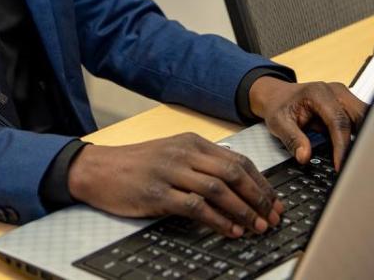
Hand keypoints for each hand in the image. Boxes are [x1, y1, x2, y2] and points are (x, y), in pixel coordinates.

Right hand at [68, 133, 282, 237]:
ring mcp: (171, 172)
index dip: (261, 183)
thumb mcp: (172, 153)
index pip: (238, 160)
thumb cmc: (136, 164)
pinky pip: (196, 207)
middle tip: (272, 216)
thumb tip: (236, 182)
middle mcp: (185, 153)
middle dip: (259, 197)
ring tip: (257, 227)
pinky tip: (230, 230)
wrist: (99, 170)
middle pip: (233, 173)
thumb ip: (201, 163)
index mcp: (192, 142)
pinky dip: (218, 220)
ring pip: (218, 189)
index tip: (274, 201)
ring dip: (243, 210)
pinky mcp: (158, 193)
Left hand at [248, 77, 367, 169]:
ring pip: (365, 116)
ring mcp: (344, 96)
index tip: (341, 165)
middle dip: (363, 140)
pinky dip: (361, 134)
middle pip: (360, 115)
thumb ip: (292, 139)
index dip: (342, 146)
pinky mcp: (348, 103)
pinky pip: (360, 119)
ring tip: (359, 160)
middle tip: (358, 165)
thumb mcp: (278, 123)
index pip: (338, 121)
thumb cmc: (279, 106)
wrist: (279, 95)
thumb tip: (305, 157)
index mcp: (319, 93)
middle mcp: (336, 91)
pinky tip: (357, 150)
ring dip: (365, 136)